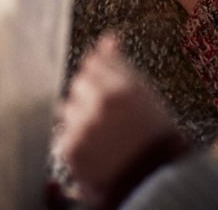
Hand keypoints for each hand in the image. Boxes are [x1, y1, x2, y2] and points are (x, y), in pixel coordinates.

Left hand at [58, 34, 184, 206]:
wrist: (151, 178)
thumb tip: (108, 38)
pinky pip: (64, 132)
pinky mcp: (70, 148)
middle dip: (89, 93)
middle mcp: (101, 104)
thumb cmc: (153, 133)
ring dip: (80, 115)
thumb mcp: (144, 94)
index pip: (94, 62)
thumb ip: (121, 66)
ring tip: (102, 132)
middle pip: (79, 82)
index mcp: (124, 88)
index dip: (99, 72)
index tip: (105, 84)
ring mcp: (83, 126)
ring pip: (68, 106)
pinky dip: (76, 137)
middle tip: (108, 112)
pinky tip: (95, 146)